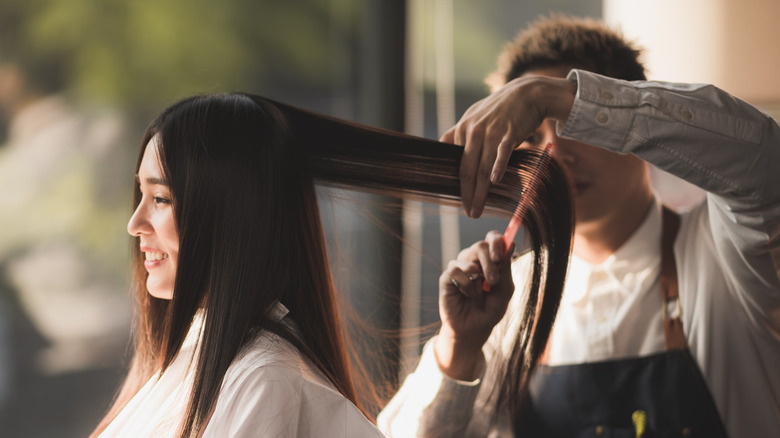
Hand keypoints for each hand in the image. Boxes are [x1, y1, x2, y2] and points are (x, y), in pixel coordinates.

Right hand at [434, 231, 515, 379]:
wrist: (474, 330)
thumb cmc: (490, 310)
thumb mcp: (505, 290)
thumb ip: (506, 268)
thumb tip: (512, 243)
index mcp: (489, 260)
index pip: (492, 238)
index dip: (497, 241)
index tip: (500, 255)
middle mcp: (473, 260)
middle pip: (481, 245)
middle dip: (490, 262)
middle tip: (493, 281)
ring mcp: (459, 268)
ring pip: (467, 254)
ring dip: (479, 275)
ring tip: (479, 294)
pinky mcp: (446, 278)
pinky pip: (456, 270)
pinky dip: (466, 283)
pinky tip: (467, 294)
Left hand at [441, 75, 574, 217]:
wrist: (528, 92)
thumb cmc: (501, 108)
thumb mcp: (474, 115)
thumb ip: (459, 132)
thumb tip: (443, 144)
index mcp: (463, 130)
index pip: (457, 164)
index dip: (458, 185)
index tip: (459, 201)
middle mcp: (474, 132)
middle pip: (467, 170)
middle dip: (467, 195)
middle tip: (469, 213)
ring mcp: (491, 132)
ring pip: (482, 167)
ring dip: (480, 191)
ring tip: (477, 209)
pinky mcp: (509, 133)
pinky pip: (502, 153)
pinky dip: (498, 166)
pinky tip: (494, 181)